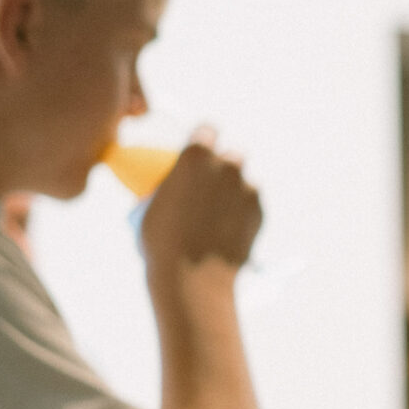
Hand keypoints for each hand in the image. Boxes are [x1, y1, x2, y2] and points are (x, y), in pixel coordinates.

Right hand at [140, 134, 261, 274]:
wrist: (193, 279)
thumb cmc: (161, 242)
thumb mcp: (148, 206)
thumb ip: (164, 188)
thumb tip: (163, 188)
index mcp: (196, 156)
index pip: (207, 130)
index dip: (204, 138)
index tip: (201, 149)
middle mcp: (228, 165)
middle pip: (232, 155)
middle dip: (224, 166)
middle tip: (211, 185)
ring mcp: (248, 188)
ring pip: (245, 182)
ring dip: (236, 191)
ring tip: (218, 215)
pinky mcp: (260, 211)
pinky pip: (252, 205)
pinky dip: (244, 213)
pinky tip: (227, 230)